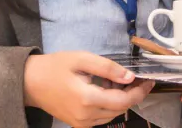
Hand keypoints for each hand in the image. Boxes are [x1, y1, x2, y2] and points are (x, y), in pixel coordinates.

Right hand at [24, 52, 154, 127]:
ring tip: (117, 80)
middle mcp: (87, 117)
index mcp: (88, 100)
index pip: (123, 100)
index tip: (149, 81)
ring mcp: (82, 124)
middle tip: (136, 77)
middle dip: (132, 94)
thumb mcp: (82, 59)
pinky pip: (102, 117)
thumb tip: (130, 77)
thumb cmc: (55, 67)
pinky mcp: (79, 125)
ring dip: (121, 99)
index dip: (139, 92)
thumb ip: (107, 67)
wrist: (31, 83)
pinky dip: (109, 104)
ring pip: (113, 114)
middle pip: (121, 109)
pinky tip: (105, 89)